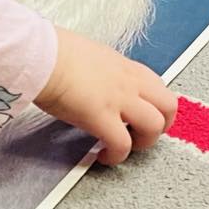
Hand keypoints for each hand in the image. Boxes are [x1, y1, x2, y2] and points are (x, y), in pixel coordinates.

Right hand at [34, 27, 176, 164]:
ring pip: (154, 126)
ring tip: (123, 147)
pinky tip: (102, 157)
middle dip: (161, 126)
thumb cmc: (52, 51)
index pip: (157, 85)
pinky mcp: (101, 117)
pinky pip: (122, 144)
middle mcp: (128, 82)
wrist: (39, 55)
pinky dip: (116, 156)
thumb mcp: (88, 55)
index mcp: (124, 66)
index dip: (155, 105)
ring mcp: (118, 100)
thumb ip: (99, 70)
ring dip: (143, 143)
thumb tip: (91, 81)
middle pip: (169, 106)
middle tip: (141, 135)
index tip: (140, 116)